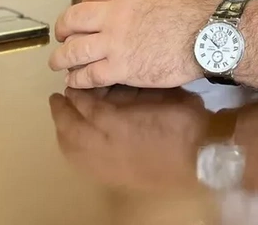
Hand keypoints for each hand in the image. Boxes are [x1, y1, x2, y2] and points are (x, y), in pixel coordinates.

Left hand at [48, 0, 221, 88]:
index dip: (87, 3)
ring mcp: (115, 42)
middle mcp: (115, 14)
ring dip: (63, 58)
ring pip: (72, 50)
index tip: (88, 14)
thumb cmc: (203, 12)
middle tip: (63, 37)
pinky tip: (78, 80)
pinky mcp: (121, 69)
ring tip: (61, 63)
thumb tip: (152, 6)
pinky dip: (79, 79)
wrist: (215, 36)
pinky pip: (87, 75)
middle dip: (64, 30)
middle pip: (72, 19)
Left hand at [49, 86, 211, 189]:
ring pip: (71, 148)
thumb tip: (121, 80)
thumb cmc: (186, 122)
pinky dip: (72, 149)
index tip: (72, 83)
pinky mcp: (110, 176)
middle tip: (57, 98)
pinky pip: (81, 163)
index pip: (88, 106)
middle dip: (62, 112)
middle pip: (71, 128)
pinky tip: (74, 142)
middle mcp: (105, 145)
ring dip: (64, 131)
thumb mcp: (165, 95)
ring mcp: (106, 163)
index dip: (79, 93)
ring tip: (63, 118)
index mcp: (120, 122)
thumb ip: (139, 90)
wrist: (200, 156)